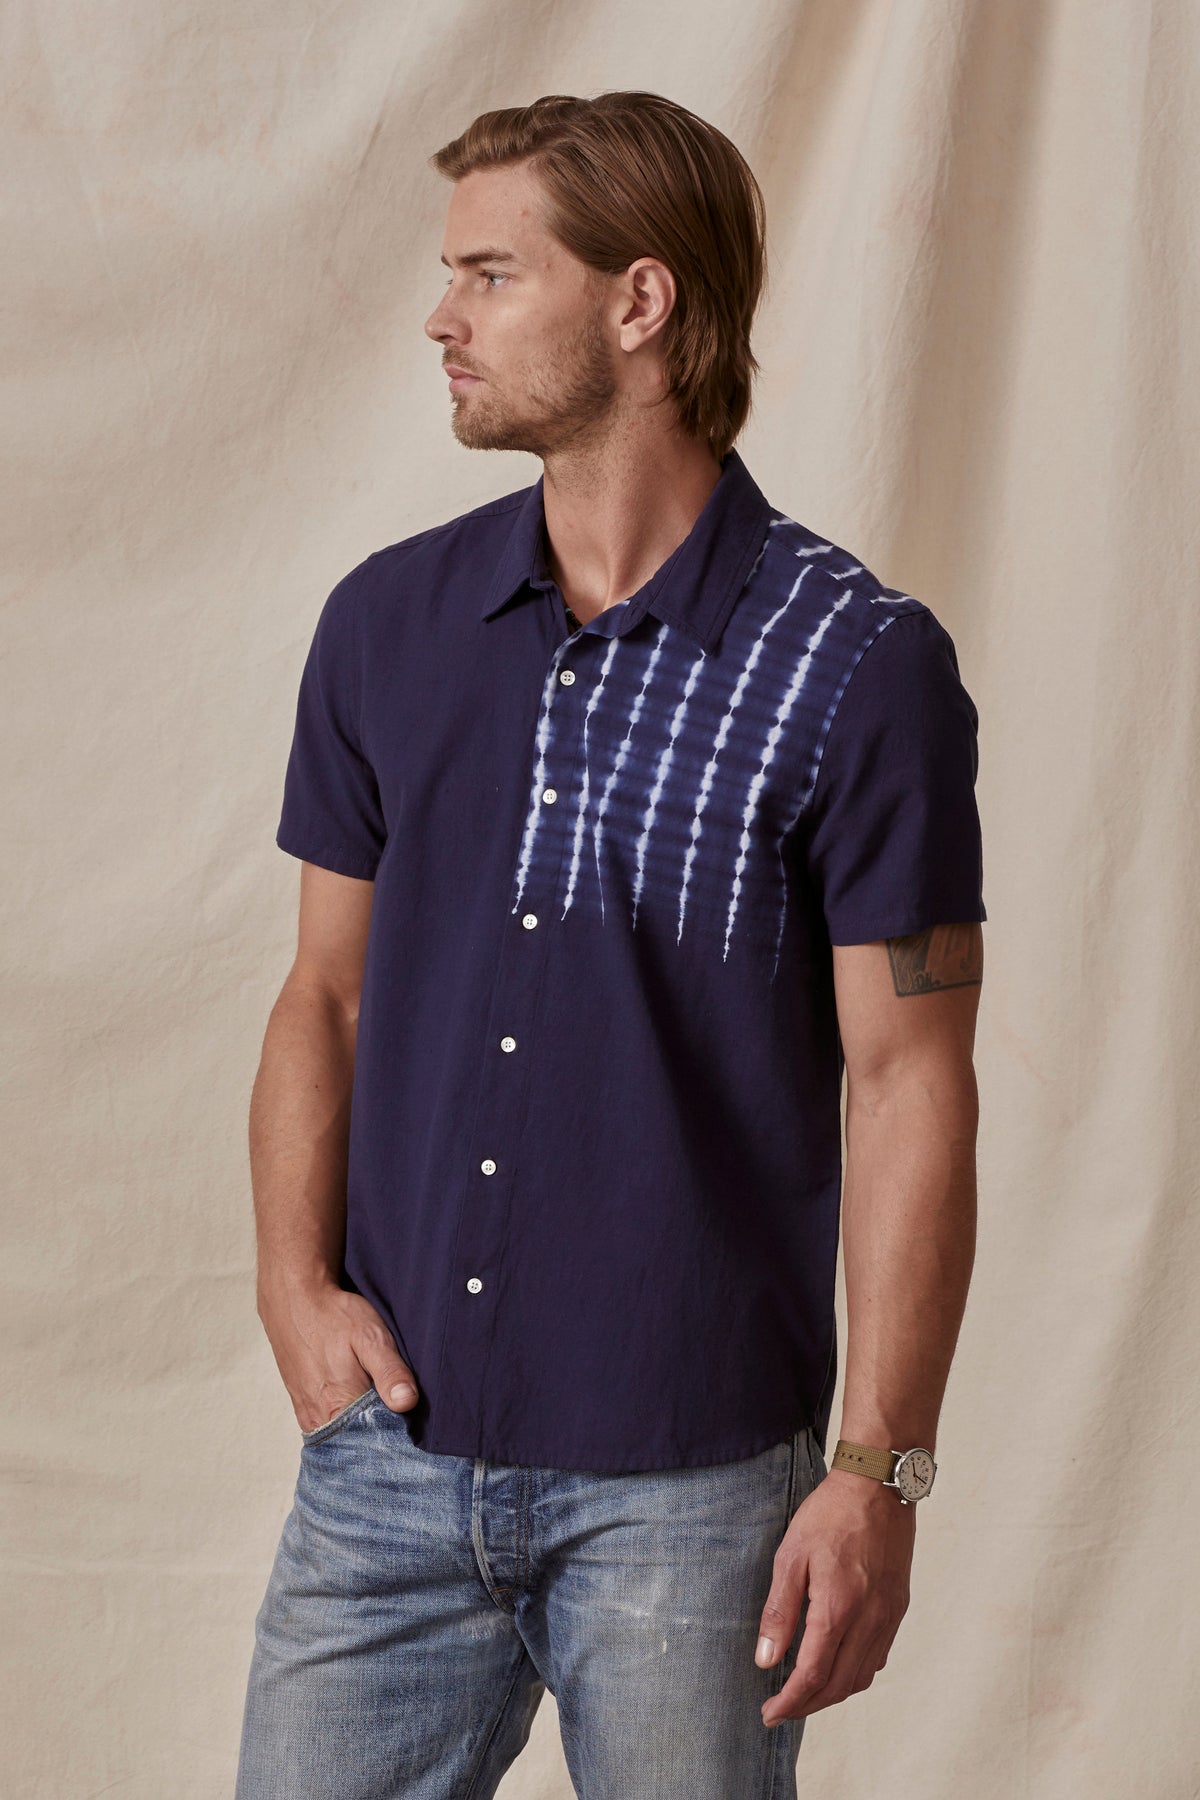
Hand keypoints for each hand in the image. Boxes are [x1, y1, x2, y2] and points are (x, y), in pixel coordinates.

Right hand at [257, 1279, 419, 1432]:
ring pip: (343, 1439)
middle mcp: (320, 1420)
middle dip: (381, 1439)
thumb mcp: (370, 1336)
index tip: (413, 1429)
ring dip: (363, 1432)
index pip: (376, 1441)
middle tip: (401, 1421)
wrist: (294, 1301)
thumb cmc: (334, 1316)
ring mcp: (308, 1417)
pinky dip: (347, 1426)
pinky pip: (329, 1430)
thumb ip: (389, 1371)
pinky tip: (361, 1411)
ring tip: (382, 1414)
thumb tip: (407, 1403)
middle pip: (358, 1445)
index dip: (397, 1437)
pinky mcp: (302, 1409)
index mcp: (339, 1406)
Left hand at [755, 1468, 914, 1725]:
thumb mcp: (791, 1555)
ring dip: (832, 1694)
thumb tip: (766, 1660)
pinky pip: (878, 1657)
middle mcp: (869, 1620)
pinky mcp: (897, 1606)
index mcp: (839, 1609)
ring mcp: (888, 1616)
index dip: (790, 1702)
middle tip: (781, 1710)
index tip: (769, 1714)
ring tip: (805, 1694)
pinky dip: (855, 1673)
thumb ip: (780, 1611)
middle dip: (808, 1706)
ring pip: (862, 1677)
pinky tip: (837, 1665)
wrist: (877, 1485)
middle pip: (839, 1686)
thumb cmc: (830, 1514)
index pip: (813, 1676)